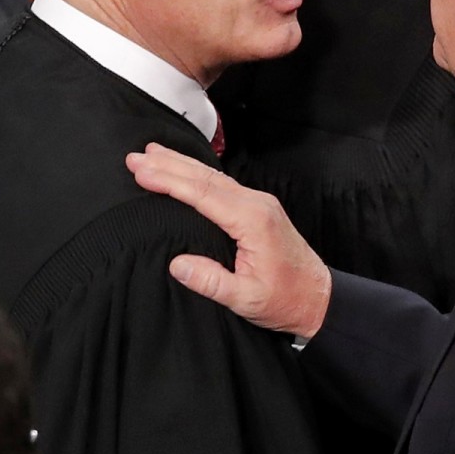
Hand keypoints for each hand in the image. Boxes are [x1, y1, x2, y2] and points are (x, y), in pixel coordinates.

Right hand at [126, 143, 331, 339]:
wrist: (318, 297)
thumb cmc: (286, 299)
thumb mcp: (247, 299)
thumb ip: (212, 282)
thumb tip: (177, 264)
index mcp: (252, 220)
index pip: (202, 193)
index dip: (169, 181)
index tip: (142, 172)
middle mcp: (256, 204)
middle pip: (205, 177)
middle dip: (168, 164)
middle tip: (135, 157)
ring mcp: (259, 203)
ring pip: (213, 177)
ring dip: (181, 165)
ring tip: (152, 154)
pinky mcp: (258, 209)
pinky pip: (222, 185)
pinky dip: (197, 175)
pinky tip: (184, 170)